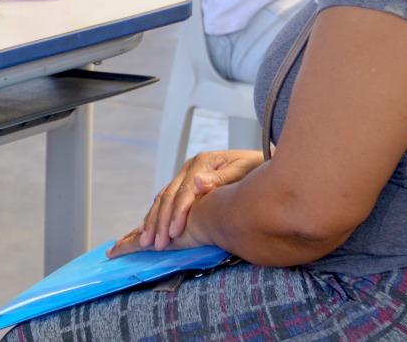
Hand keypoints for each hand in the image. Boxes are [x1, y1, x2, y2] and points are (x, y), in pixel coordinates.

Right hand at [107, 149, 263, 257]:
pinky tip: (148, 228)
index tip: (174, 234)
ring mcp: (187, 174)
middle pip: (168, 196)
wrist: (261, 162)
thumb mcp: (243, 170)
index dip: (177, 214)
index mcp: (202, 162)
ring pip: (163, 198)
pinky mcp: (187, 183)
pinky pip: (166, 200)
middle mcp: (191, 167)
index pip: (183, 191)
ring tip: (145, 241)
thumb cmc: (256, 167)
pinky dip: (156, 215)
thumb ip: (221, 178)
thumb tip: (198, 182)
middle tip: (155, 244)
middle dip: (160, 222)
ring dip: (153, 220)